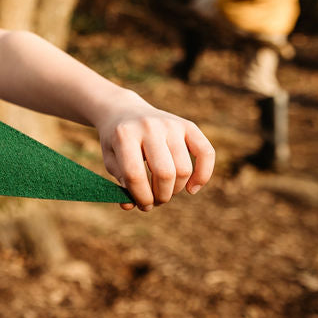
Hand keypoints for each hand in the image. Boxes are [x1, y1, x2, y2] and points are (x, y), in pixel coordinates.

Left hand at [96, 99, 214, 211]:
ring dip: (175, 190)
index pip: (135, 175)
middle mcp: (150, 126)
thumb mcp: (110, 159)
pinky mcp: (188, 125)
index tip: (142, 205)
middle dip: (161, 196)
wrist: (123, 111)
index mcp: (125, 135)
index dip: (140, 197)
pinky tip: (191, 189)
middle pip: (164, 173)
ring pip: (184, 169)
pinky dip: (203, 175)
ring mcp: (171, 124)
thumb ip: (121, 183)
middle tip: (155, 200)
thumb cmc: (117, 142)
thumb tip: (131, 206)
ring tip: (164, 192)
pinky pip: (206, 153)